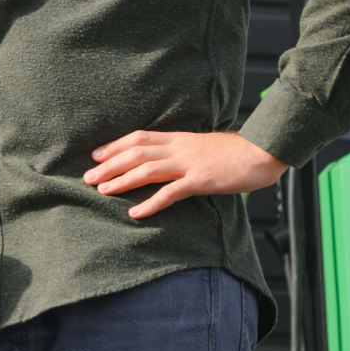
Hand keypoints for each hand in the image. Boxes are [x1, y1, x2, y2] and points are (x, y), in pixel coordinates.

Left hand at [84, 129, 287, 219]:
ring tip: (103, 191)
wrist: (260, 153)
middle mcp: (180, 148)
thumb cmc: (233, 154)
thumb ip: (183, 152)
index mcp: (179, 138)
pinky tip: (136, 212)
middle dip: (110, 165)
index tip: (96, 155)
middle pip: (137, 152)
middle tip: (88, 177)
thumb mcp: (202, 147)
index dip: (116, 146)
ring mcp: (190, 163)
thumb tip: (164, 161)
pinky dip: (151, 203)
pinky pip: (171, 193)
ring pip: (147, 169)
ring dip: (122, 181)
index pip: (140, 137)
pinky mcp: (201, 180)